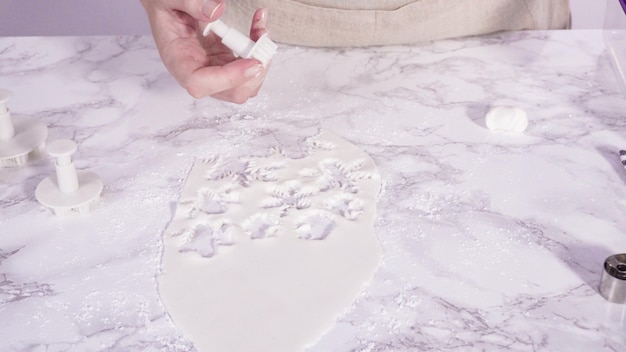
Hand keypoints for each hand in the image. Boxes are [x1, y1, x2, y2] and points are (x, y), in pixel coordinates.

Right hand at [141, 0, 270, 102]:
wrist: (166, 7)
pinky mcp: (226, 61)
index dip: (228, 79)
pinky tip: (258, 26)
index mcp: (177, 61)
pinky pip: (249, 65)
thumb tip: (216, 11)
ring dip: (261, 59)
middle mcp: (197, 72)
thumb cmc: (163, 7)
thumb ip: (190, 4)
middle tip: (262, 42)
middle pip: (231, 92)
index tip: (251, 63)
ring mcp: (214, 69)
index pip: (200, 84)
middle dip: (254, 73)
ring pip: (245, 83)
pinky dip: (259, 47)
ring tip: (260, 28)